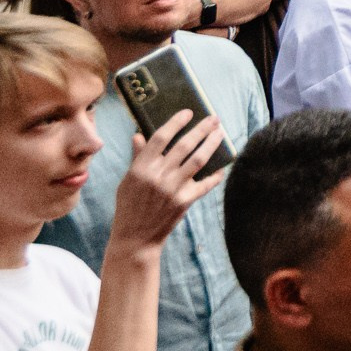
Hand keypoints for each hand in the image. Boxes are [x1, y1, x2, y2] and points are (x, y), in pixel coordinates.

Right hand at [106, 109, 227, 256]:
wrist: (135, 238)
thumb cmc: (129, 207)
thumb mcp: (127, 181)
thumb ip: (137, 158)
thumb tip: (138, 135)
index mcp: (141, 168)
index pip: (161, 137)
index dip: (176, 122)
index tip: (188, 112)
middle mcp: (158, 176)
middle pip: (184, 145)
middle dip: (202, 129)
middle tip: (214, 118)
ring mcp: (173, 189)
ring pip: (198, 160)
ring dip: (212, 144)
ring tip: (220, 133)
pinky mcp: (184, 201)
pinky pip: (205, 184)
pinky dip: (215, 175)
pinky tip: (223, 166)